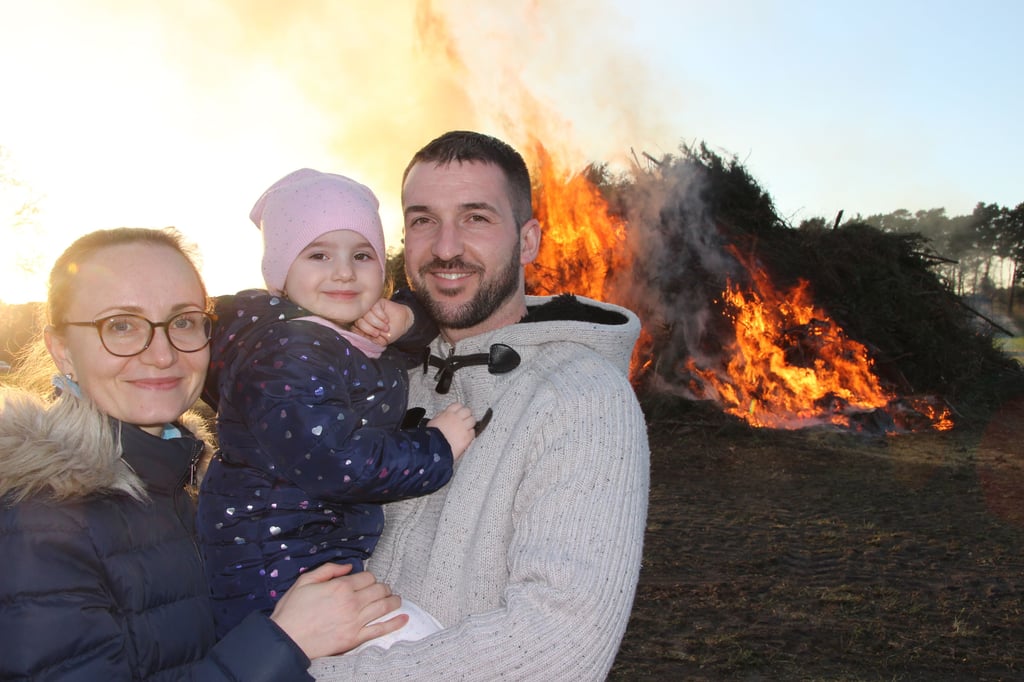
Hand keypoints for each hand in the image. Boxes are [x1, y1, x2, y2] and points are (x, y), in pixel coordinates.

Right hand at [269, 563, 405, 658]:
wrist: (286, 640)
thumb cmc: (292, 610)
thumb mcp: (305, 581)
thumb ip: (328, 570)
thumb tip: (348, 566)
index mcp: (340, 586)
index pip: (367, 577)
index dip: (369, 578)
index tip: (367, 581)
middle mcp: (352, 602)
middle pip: (379, 590)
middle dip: (383, 588)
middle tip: (383, 589)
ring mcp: (355, 621)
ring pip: (383, 607)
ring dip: (393, 601)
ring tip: (396, 599)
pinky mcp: (355, 638)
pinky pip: (380, 629)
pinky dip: (395, 623)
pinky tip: (404, 618)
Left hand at [352, 299, 414, 345]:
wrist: (404, 323)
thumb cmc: (391, 332)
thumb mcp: (381, 340)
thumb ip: (370, 339)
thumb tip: (360, 335)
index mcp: (362, 327)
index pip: (355, 329)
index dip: (363, 334)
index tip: (373, 337)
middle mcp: (363, 317)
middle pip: (359, 321)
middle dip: (369, 329)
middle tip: (379, 333)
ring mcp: (369, 309)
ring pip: (366, 314)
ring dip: (376, 322)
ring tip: (385, 327)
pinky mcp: (376, 302)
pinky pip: (374, 307)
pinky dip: (380, 315)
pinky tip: (386, 319)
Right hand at [427, 402, 475, 460]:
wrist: (434, 448)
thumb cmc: (431, 437)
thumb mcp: (433, 422)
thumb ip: (441, 416)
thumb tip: (444, 414)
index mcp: (448, 414)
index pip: (458, 405)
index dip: (459, 409)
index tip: (459, 412)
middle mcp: (456, 418)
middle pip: (467, 411)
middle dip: (467, 415)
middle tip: (464, 420)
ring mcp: (463, 427)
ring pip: (472, 420)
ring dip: (470, 424)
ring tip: (466, 429)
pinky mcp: (467, 437)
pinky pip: (473, 432)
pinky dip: (470, 434)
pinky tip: (465, 437)